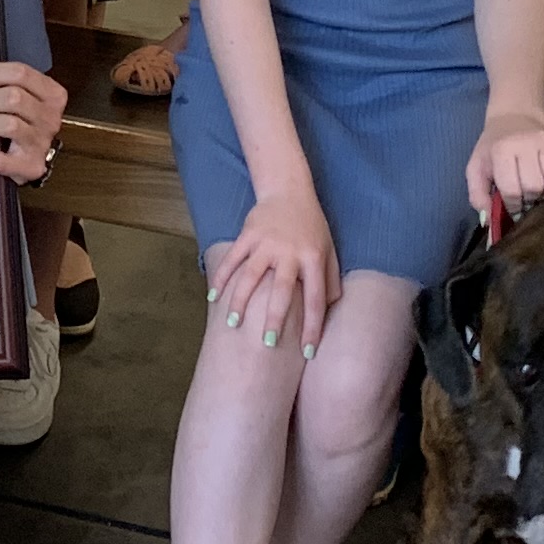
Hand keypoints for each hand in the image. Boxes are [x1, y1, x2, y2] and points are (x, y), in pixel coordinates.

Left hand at [0, 61, 64, 181]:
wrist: (33, 156)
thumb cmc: (25, 122)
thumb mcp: (26, 95)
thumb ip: (8, 83)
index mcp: (52, 95)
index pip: (21, 74)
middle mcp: (50, 119)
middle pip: (14, 97)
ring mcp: (41, 143)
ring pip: (9, 125)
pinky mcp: (29, 166)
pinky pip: (0, 158)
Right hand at [211, 183, 336, 354]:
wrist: (289, 190)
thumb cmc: (311, 227)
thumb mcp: (329, 250)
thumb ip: (330, 280)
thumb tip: (330, 311)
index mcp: (314, 259)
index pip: (316, 299)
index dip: (313, 327)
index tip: (308, 353)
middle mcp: (291, 252)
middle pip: (282, 291)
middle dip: (274, 319)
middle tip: (267, 344)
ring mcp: (267, 242)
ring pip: (251, 276)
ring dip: (241, 301)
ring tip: (233, 324)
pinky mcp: (248, 234)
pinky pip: (233, 258)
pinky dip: (222, 277)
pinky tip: (213, 297)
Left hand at [467, 106, 543, 233]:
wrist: (512, 120)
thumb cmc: (493, 150)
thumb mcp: (476, 170)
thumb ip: (477, 196)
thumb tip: (489, 221)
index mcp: (501, 152)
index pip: (512, 189)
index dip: (514, 206)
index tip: (515, 209)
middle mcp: (524, 144)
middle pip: (535, 184)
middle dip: (531, 200)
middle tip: (528, 201)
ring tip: (542, 192)